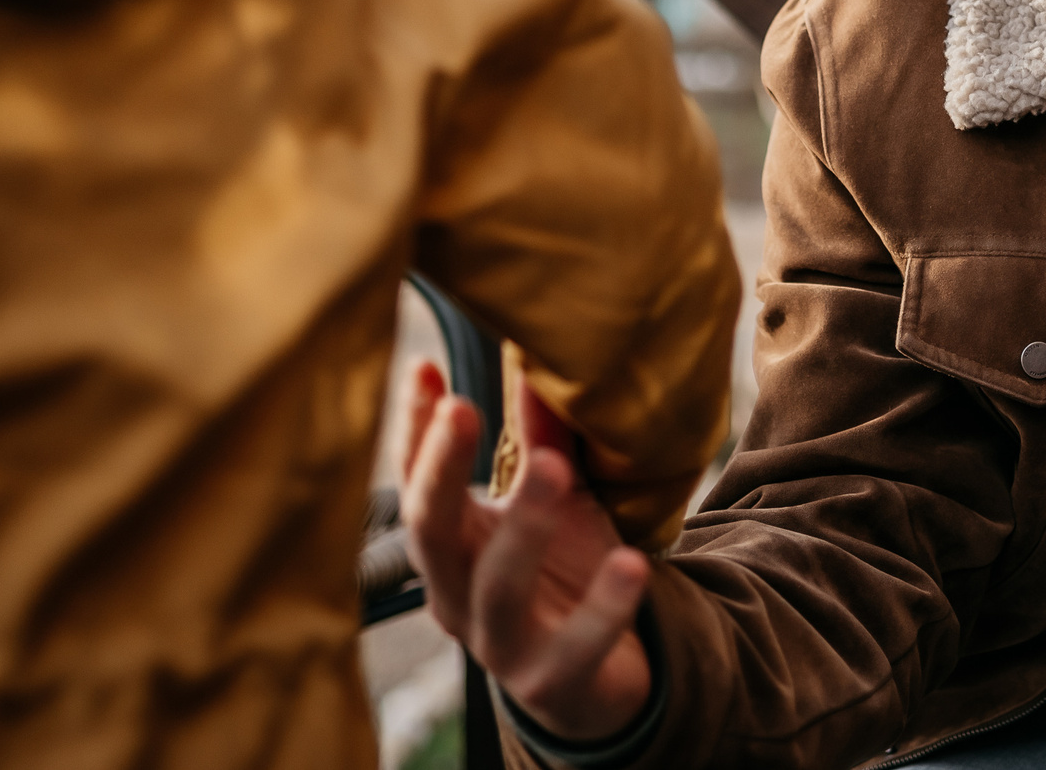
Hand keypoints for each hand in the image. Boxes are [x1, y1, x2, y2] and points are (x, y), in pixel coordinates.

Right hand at [400, 363, 654, 741]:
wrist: (595, 677)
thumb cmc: (563, 570)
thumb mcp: (557, 499)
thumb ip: (545, 439)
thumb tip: (536, 364)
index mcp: (452, 543)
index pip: (416, 481)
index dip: (415, 428)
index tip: (423, 365)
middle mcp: (457, 593)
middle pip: (431, 530)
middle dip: (442, 468)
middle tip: (463, 407)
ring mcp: (497, 644)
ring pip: (497, 588)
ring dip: (523, 525)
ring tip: (554, 466)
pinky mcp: (550, 681)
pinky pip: (572, 648)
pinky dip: (602, 608)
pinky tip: (630, 565)